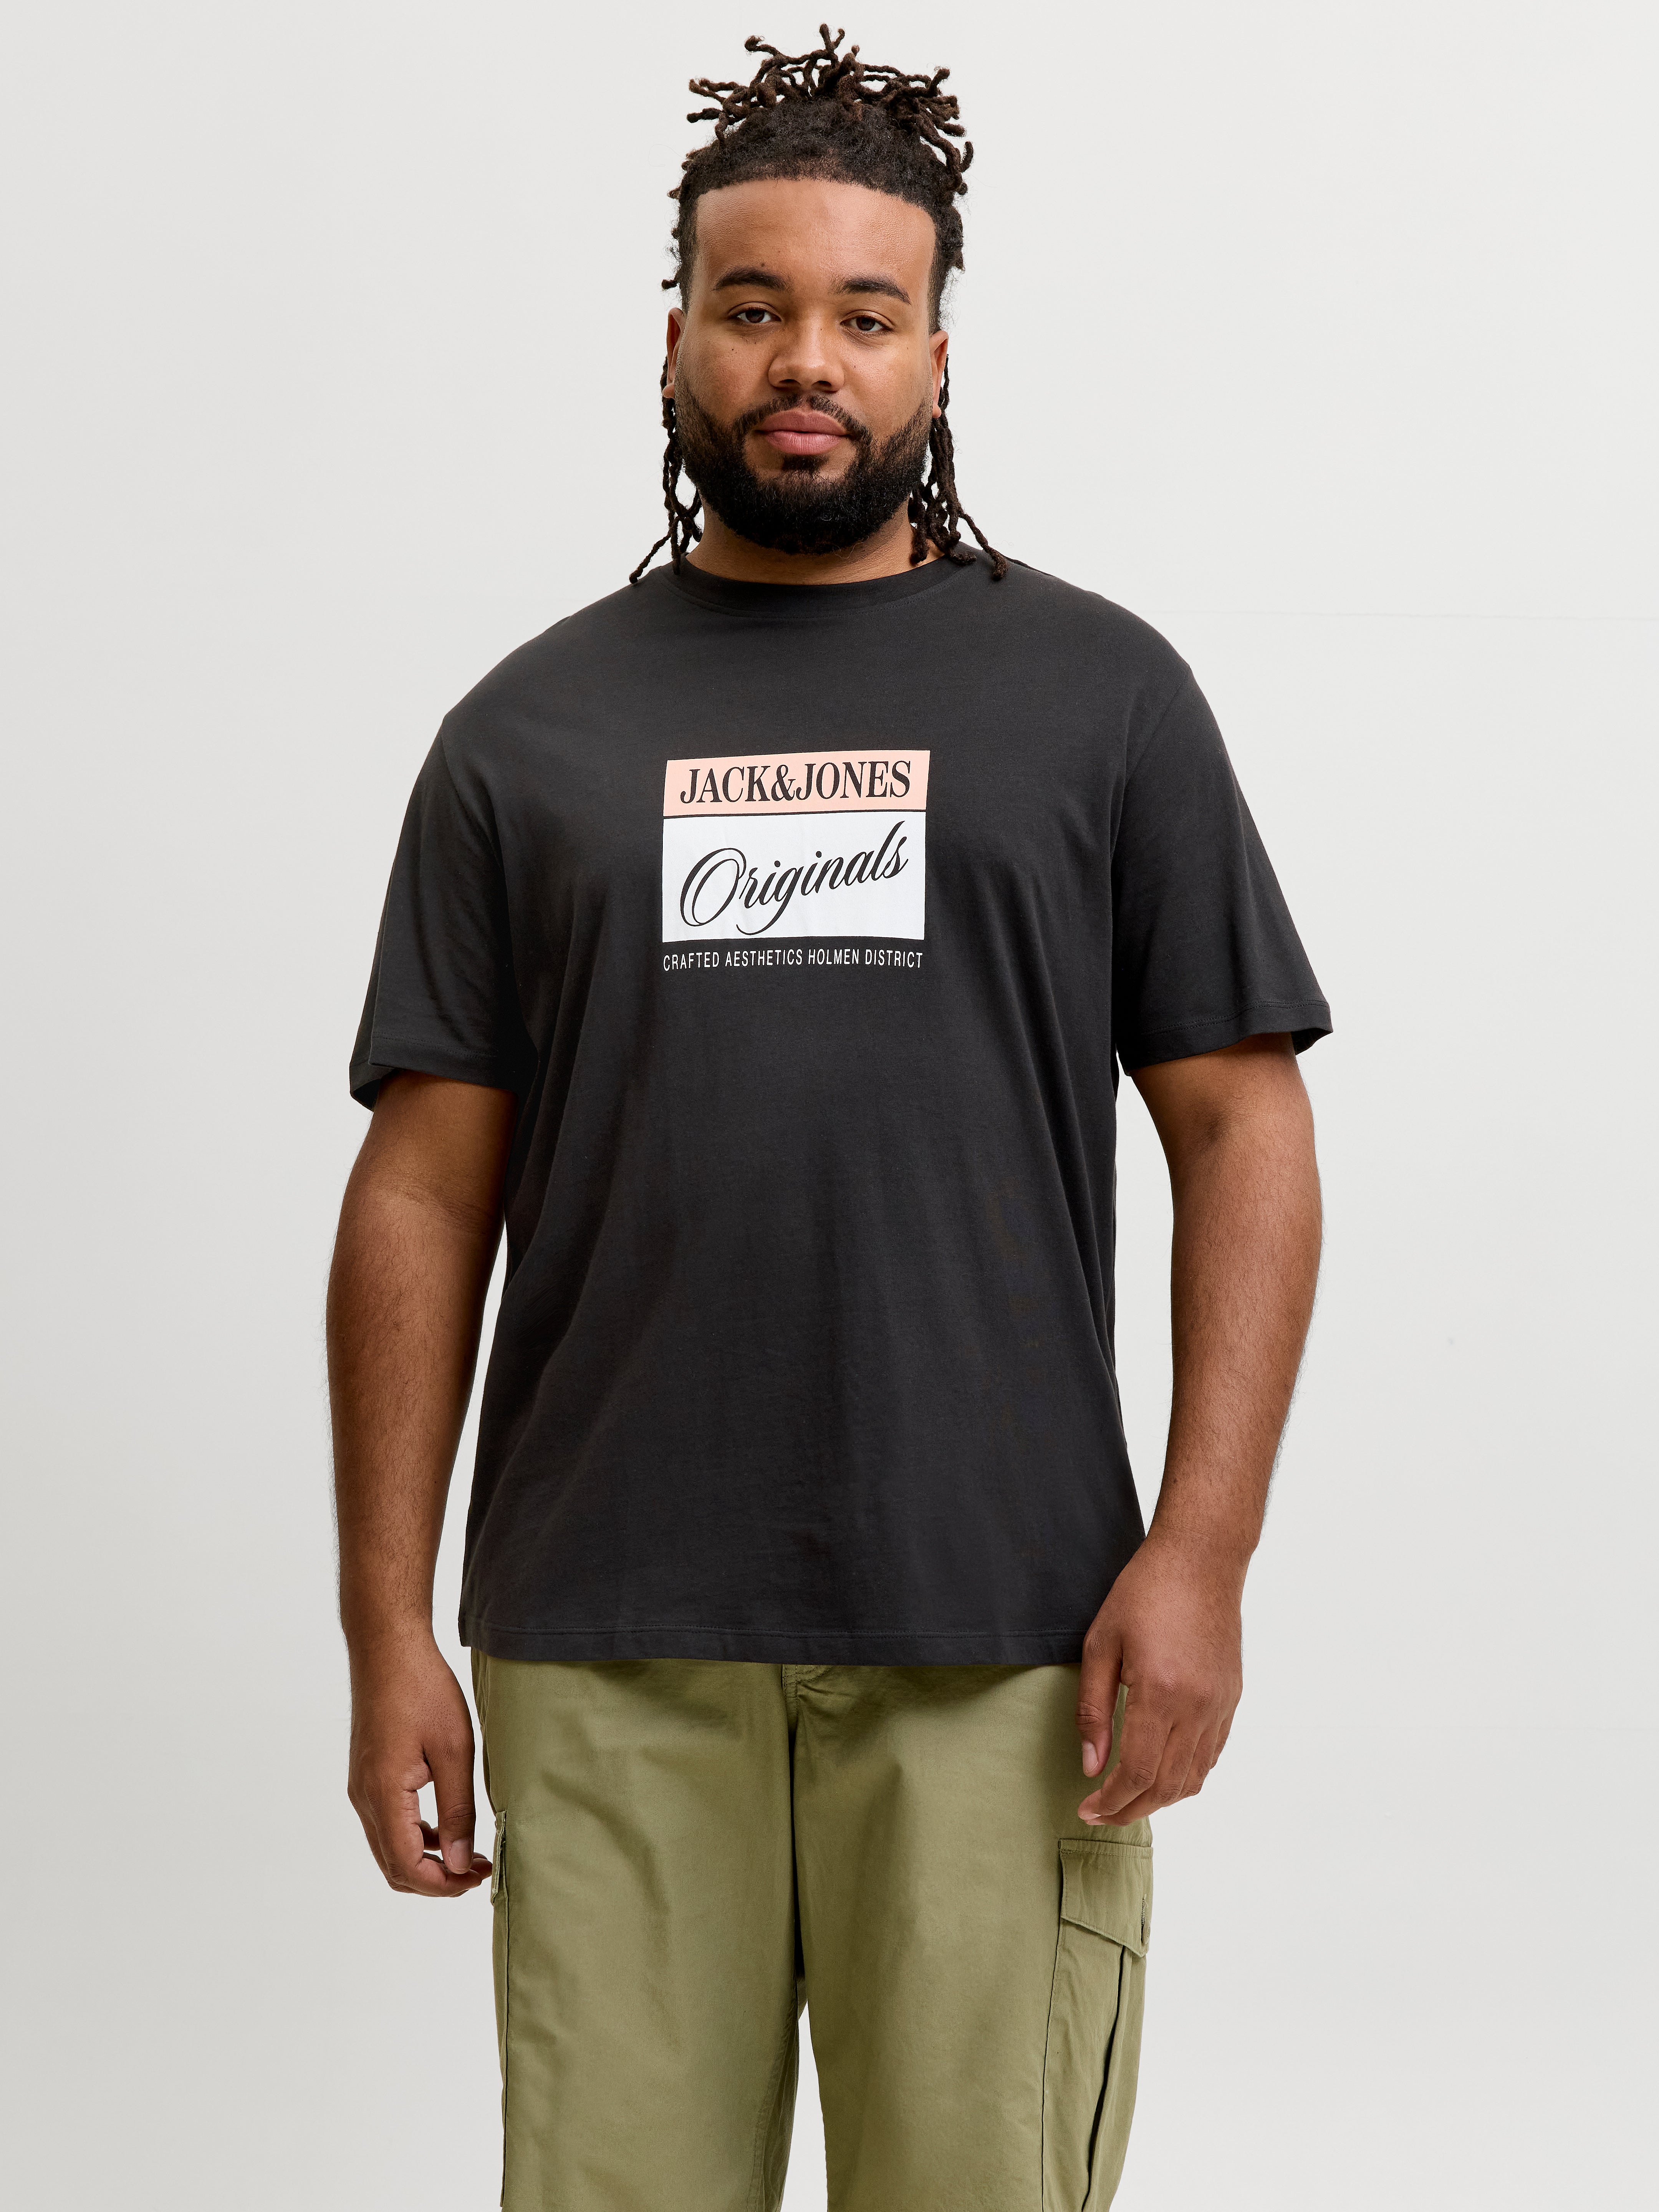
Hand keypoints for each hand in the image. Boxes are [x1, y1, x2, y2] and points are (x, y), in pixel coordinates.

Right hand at [346, 1633, 490, 1894]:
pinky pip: (388, 1824)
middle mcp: (365, 1798)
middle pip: (394, 1866)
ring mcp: (362, 1788)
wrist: (387, 1649)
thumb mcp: (454, 1749)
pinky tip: (447, 1827)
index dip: (443, 1884)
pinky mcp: (368, 1777)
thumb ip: (458, 1810)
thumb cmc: (422, 1689)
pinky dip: (416, 1837)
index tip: (479, 1876)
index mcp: (384, 1794)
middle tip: (479, 1869)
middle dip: (437, 1879)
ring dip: (427, 1859)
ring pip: (389, 1848)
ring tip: (470, 1852)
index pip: (407, 1866)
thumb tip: (461, 1862)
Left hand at [1075, 1533, 1244, 1825]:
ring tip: (1128, 1798)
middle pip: (1167, 1785)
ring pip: (1194, 1777)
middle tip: (1101, 1813)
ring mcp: (1220, 1704)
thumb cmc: (1145, 1592)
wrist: (1200, 1560)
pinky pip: (1211, 1754)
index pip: (1138, 1773)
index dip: (1111, 1801)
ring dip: (1160, 1798)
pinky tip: (1161, 1771)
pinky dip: (1186, 1774)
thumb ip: (1094, 1711)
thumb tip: (1091, 1766)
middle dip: (1131, 1808)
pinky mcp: (1231, 1697)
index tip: (1087, 1809)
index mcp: (1161, 1692)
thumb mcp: (1101, 1644)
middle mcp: (1198, 1706)